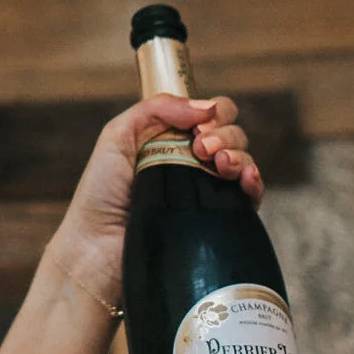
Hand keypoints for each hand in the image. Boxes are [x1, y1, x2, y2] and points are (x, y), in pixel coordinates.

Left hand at [51, 94, 261, 311]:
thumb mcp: (117, 136)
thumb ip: (156, 109)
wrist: (99, 248)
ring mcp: (205, 192)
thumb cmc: (100, 193)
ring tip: (221, 165)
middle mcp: (191, 162)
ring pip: (243, 161)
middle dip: (225, 134)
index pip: (210, 115)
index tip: (198, 128)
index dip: (213, 113)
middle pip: (231, 135)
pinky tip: (246, 179)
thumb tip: (206, 106)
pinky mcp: (215, 221)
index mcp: (171, 139)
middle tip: (202, 149)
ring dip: (240, 155)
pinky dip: (254, 181)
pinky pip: (249, 197)